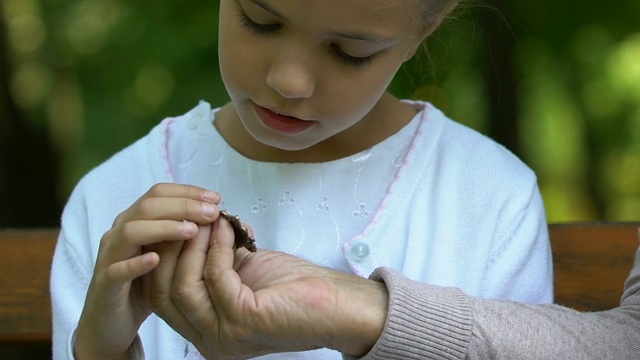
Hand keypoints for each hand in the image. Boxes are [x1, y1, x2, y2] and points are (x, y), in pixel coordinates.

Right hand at [74, 183, 220, 359]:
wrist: (110, 321)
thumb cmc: (144, 283)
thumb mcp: (167, 254)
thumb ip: (185, 233)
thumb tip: (218, 217)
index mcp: (135, 220)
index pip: (159, 193)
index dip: (188, 192)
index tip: (215, 198)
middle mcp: (120, 232)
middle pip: (148, 206)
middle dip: (183, 206)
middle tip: (212, 213)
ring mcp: (110, 256)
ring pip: (131, 231)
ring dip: (164, 228)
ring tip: (193, 231)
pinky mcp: (105, 283)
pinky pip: (117, 269)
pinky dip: (136, 262)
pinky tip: (157, 259)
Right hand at [143, 217, 388, 358]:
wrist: (336, 303)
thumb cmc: (293, 289)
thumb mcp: (239, 275)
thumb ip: (211, 264)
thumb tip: (191, 227)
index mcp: (205, 333)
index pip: (159, 299)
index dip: (160, 257)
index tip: (172, 224)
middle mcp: (209, 342)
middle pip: (161, 294)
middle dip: (170, 248)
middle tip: (186, 217)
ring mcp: (225, 336)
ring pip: (181, 286)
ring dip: (193, 245)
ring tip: (207, 219)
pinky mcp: (244, 321)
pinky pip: (215, 276)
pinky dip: (219, 247)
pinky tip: (229, 229)